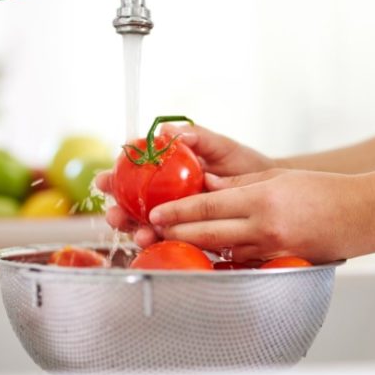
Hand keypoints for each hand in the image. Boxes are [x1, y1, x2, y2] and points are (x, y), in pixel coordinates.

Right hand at [95, 124, 276, 246]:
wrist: (269, 192)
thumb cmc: (244, 166)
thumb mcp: (221, 147)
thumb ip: (196, 137)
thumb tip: (167, 131)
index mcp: (167, 171)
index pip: (133, 173)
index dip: (116, 176)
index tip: (105, 178)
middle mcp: (167, 195)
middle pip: (133, 203)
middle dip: (118, 208)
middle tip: (113, 213)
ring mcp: (178, 216)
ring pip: (147, 224)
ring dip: (136, 230)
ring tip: (138, 233)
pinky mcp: (191, 235)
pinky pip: (171, 241)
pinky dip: (160, 243)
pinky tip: (156, 244)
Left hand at [147, 169, 374, 262]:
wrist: (361, 216)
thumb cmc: (325, 192)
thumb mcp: (278, 177)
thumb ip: (239, 183)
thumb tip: (208, 183)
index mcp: (261, 199)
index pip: (208, 206)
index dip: (178, 212)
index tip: (157, 213)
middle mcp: (263, 227)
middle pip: (207, 234)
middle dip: (176, 233)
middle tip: (154, 231)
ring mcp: (271, 249)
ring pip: (222, 251)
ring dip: (197, 247)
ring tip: (176, 241)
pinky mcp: (279, 263)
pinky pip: (243, 262)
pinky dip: (225, 257)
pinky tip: (211, 254)